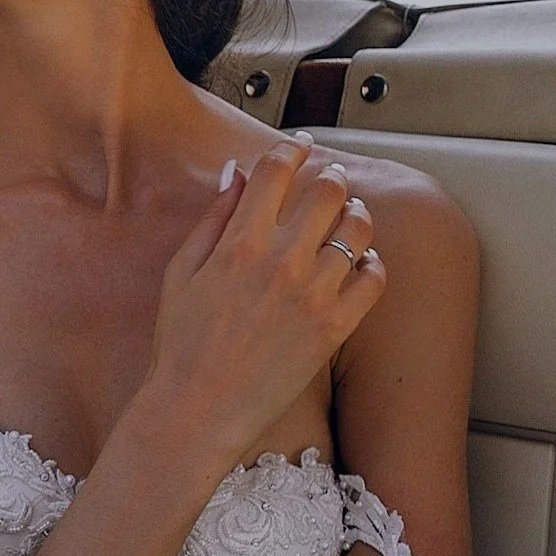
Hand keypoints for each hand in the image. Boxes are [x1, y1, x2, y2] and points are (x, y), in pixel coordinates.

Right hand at [142, 138, 385, 468]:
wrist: (198, 408)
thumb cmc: (181, 343)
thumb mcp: (180, 272)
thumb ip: (211, 218)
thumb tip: (235, 173)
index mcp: (239, 243)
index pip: (277, 173)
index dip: (292, 150)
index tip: (301, 147)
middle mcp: (281, 262)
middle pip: (328, 192)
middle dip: (332, 178)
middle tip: (332, 180)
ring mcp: (313, 295)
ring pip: (358, 231)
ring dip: (356, 215)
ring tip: (350, 217)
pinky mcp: (335, 327)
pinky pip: (374, 279)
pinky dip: (373, 263)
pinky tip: (359, 264)